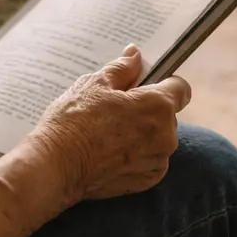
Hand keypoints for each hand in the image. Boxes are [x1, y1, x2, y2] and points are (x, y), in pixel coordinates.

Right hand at [29, 45, 191, 203]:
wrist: (56, 166)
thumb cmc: (74, 121)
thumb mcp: (94, 84)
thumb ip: (121, 69)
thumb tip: (134, 55)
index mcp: (158, 106)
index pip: (180, 88)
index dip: (163, 83)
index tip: (143, 85)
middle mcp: (167, 135)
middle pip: (166, 114)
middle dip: (146, 109)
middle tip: (113, 109)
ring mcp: (158, 160)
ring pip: (158, 138)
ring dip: (141, 133)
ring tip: (107, 133)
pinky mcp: (148, 181)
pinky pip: (150, 160)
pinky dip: (135, 155)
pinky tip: (109, 152)